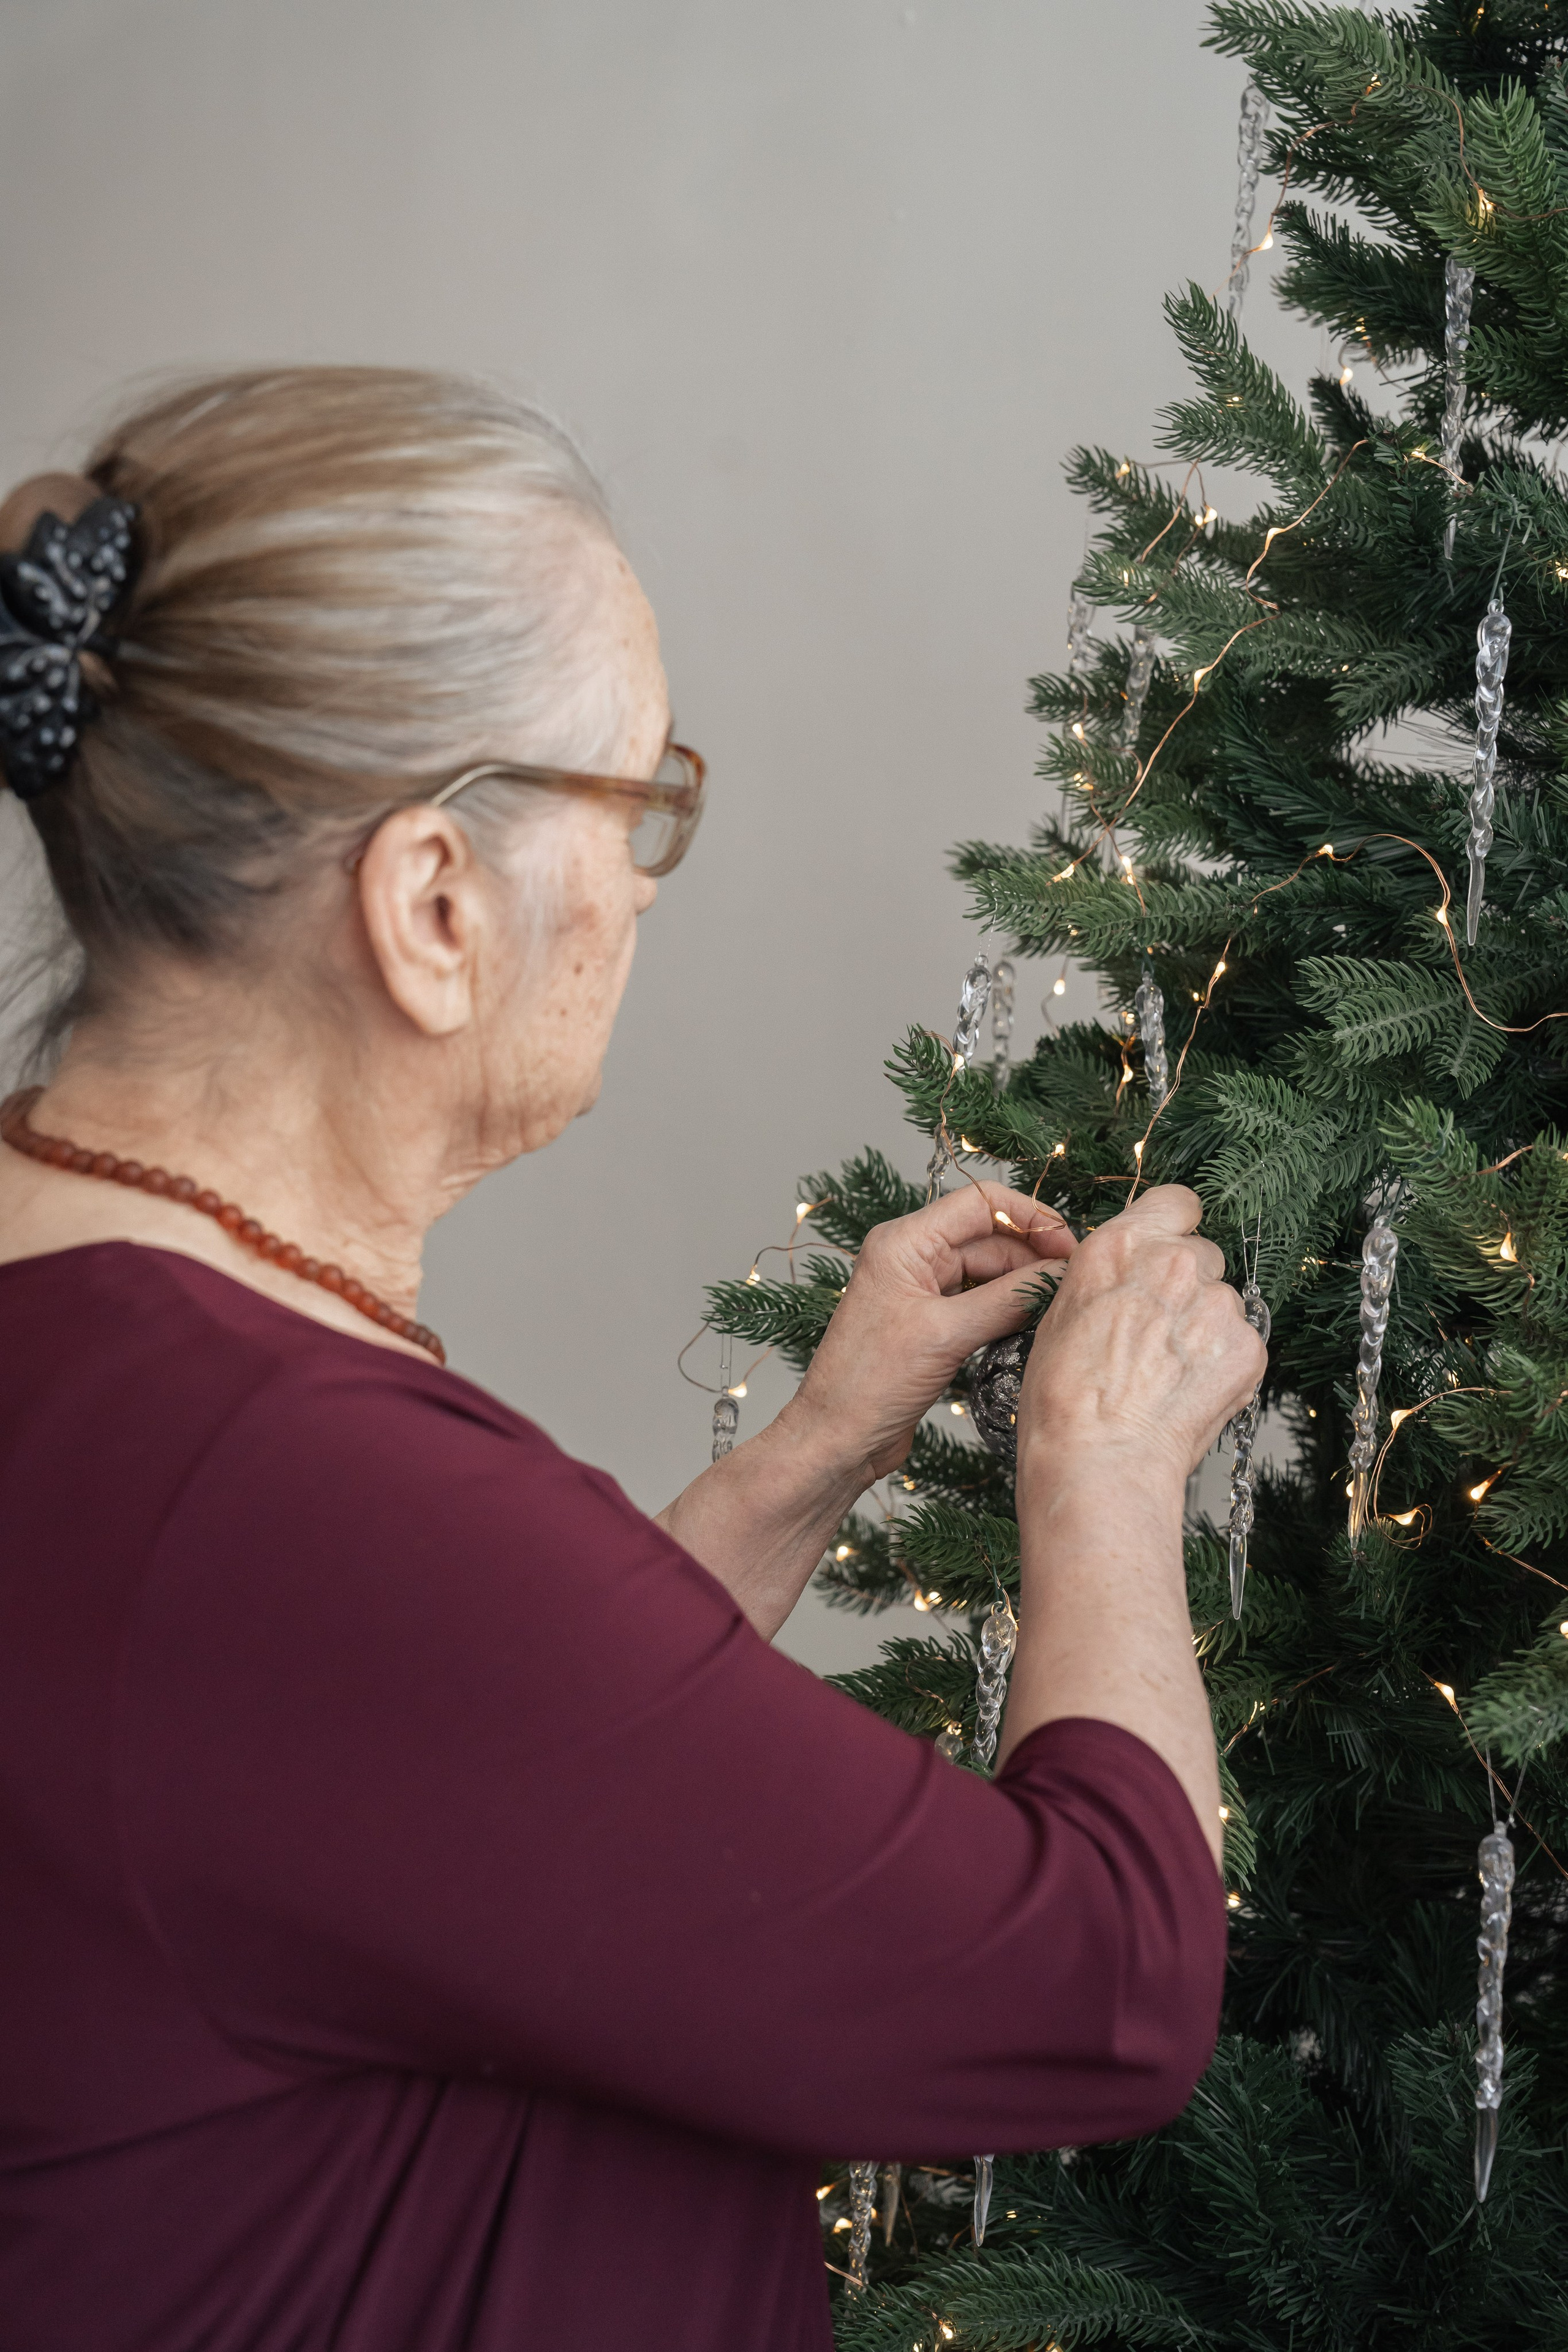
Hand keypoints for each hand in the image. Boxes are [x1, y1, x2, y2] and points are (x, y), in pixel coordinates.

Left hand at [792, 1182, 1075, 1480]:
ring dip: (1022, 1283)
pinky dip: (1007, 1308)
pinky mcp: (930, 1324)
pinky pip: (979, 1302)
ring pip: (987, 1271)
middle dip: (1032, 1253)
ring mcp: (921, 1291)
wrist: (837, 1438)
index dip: (1029, 1217)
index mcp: (904, 1242)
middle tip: (1072, 1282)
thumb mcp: (946, 1335)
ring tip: (1060, 1303)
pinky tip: (1033, 1322)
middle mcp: (911, 1258)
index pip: (980, 1203)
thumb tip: (1059, 1274)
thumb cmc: (869, 1383)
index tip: (1067, 1245)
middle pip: (988, 1237)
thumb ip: (1006, 1299)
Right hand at [1017, 1185, 1264, 1494]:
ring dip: (1205, 1326)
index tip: (1167, 1250)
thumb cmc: (1065, 1401)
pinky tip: (1189, 1391)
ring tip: (1169, 1372)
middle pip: (1202, 1253)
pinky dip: (1223, 1362)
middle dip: (1186, 1285)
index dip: (1173, 1227)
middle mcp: (1174, 1262)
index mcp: (1120, 1246)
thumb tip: (1128, 1276)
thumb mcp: (1062, 1315)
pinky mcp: (1249, 1346)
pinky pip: (1243, 1340)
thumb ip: (1107, 1278)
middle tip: (1158, 1331)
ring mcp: (1218, 1303)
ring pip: (1223, 1299)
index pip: (1177, 1201)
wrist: (1100, 1460)